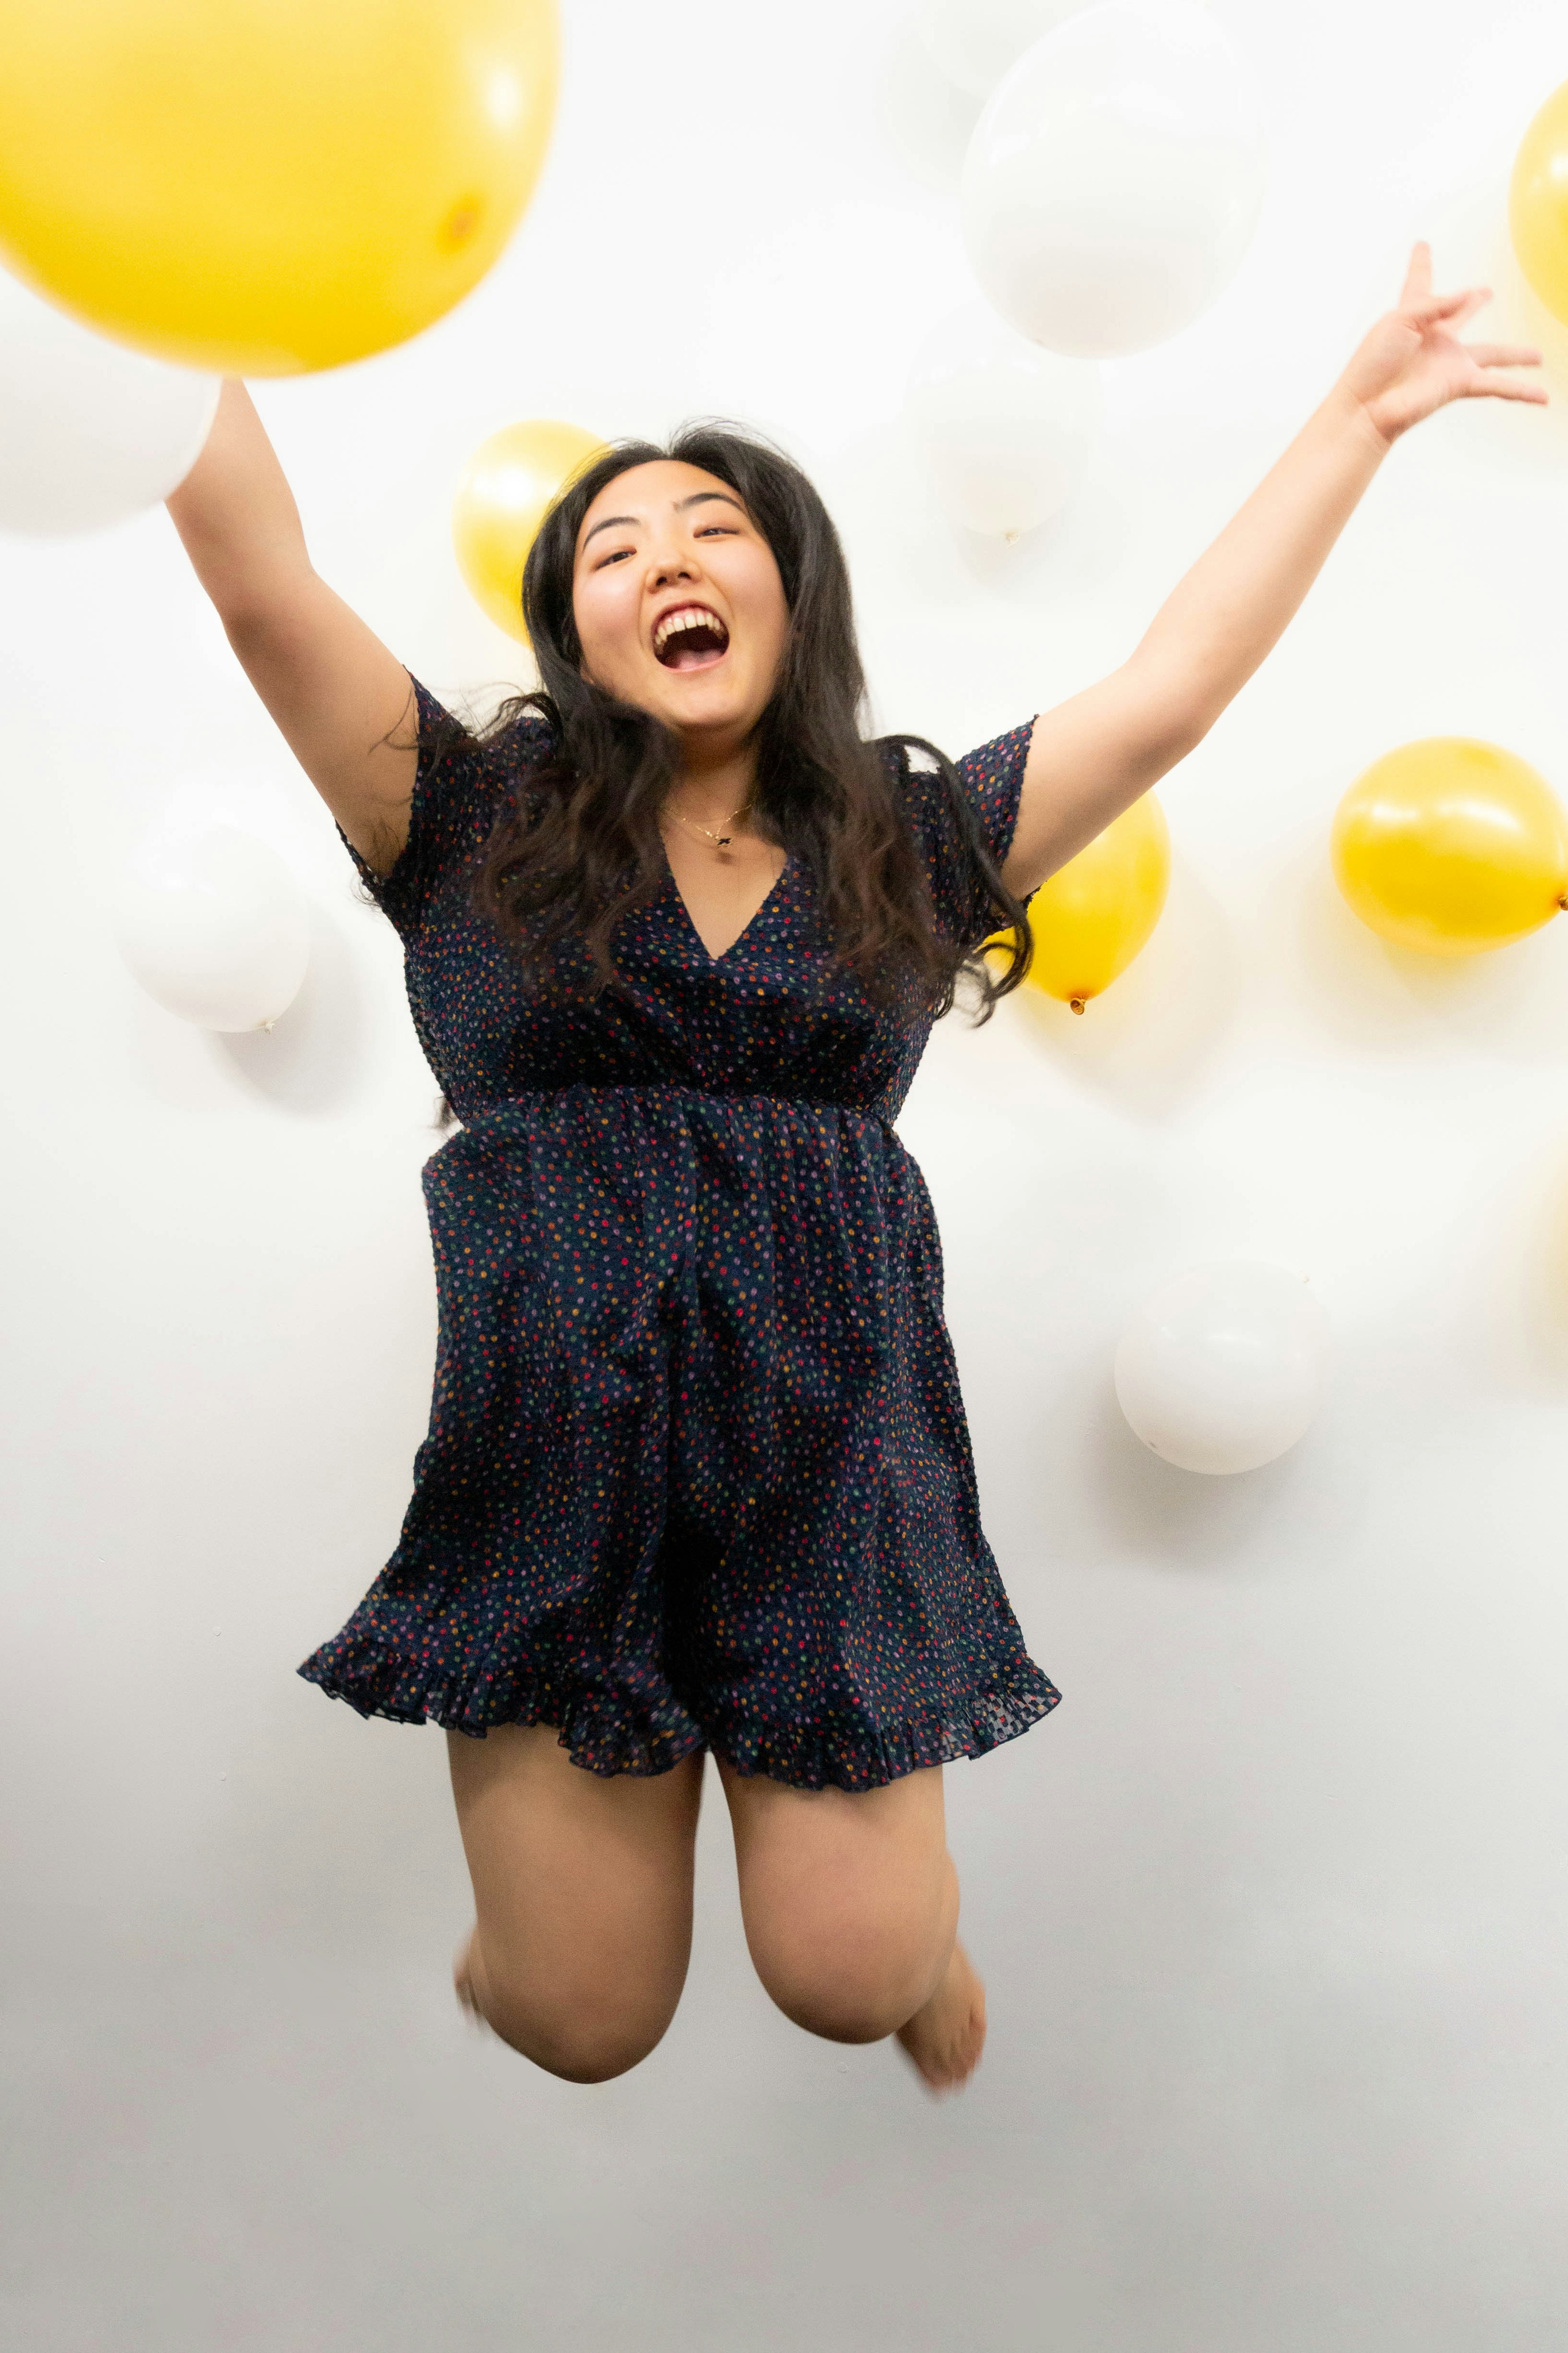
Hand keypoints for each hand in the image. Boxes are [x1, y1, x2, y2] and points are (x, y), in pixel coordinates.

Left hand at [1336, 240, 1547, 445]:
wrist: (1366, 407)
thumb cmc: (1371, 365)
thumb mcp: (1399, 320)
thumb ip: (1435, 304)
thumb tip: (1468, 295)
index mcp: (1412, 317)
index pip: (1420, 285)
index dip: (1421, 264)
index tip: (1421, 246)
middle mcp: (1434, 338)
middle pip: (1460, 314)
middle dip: (1471, 302)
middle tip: (1485, 292)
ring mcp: (1449, 362)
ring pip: (1493, 354)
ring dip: (1515, 356)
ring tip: (1537, 356)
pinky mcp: (1458, 383)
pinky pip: (1497, 385)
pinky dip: (1522, 391)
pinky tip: (1543, 397)